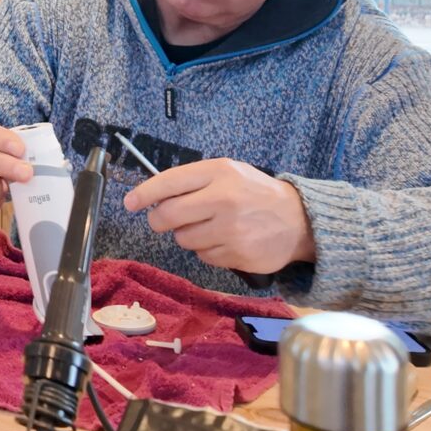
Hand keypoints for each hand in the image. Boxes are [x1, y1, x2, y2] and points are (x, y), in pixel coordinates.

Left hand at [122, 158, 314, 273]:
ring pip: (183, 239)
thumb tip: (153, 197)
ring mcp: (231, 230)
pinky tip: (225, 240)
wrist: (299, 220)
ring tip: (208, 227)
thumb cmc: (255, 193)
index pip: (169, 182)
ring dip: (187, 236)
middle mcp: (223, 200)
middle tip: (165, 220)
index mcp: (219, 173)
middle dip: (159, 220)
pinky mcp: (237, 255)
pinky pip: (203, 257)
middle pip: (168, 216)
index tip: (130, 202)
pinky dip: (207, 251)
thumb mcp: (228, 172)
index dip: (144, 194)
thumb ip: (194, 181)